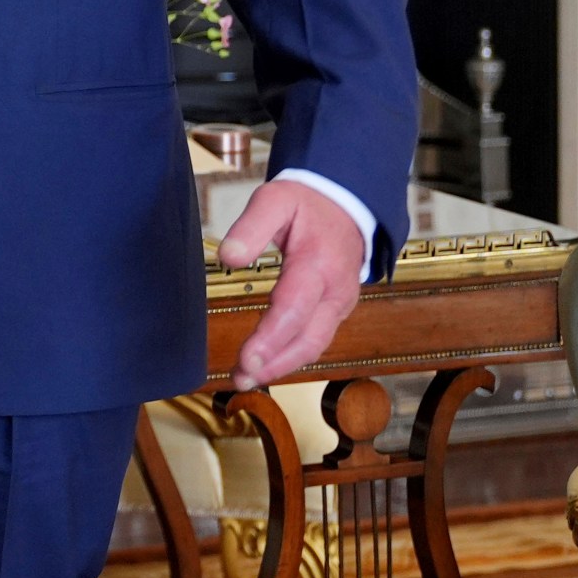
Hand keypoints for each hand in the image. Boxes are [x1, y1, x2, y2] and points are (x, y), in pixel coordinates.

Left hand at [217, 180, 366, 391]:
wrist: (347, 204)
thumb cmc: (307, 205)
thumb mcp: (276, 200)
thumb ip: (251, 227)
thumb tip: (230, 257)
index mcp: (319, 265)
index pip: (293, 309)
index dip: (270, 338)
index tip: (246, 359)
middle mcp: (335, 291)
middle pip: (307, 338)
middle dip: (274, 363)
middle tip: (240, 377)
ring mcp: (339, 304)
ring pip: (314, 345)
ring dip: (280, 366)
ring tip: (245, 377)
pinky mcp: (335, 311)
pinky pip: (315, 340)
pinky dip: (291, 357)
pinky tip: (266, 365)